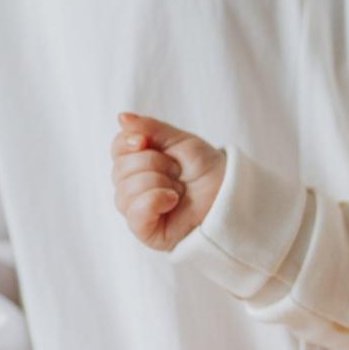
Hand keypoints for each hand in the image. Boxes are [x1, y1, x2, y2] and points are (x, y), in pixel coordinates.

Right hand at [110, 113, 225, 250]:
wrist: (232, 195)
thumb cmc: (208, 170)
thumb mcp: (181, 141)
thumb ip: (151, 128)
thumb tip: (121, 118)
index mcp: (140, 164)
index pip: (117, 150)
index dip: (128, 142)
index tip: (144, 141)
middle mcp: (134, 187)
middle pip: (120, 170)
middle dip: (154, 164)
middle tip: (178, 171)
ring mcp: (139, 210)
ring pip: (125, 191)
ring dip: (158, 183)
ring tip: (179, 189)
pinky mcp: (147, 231)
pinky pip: (135, 214)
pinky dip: (154, 200)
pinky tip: (172, 200)